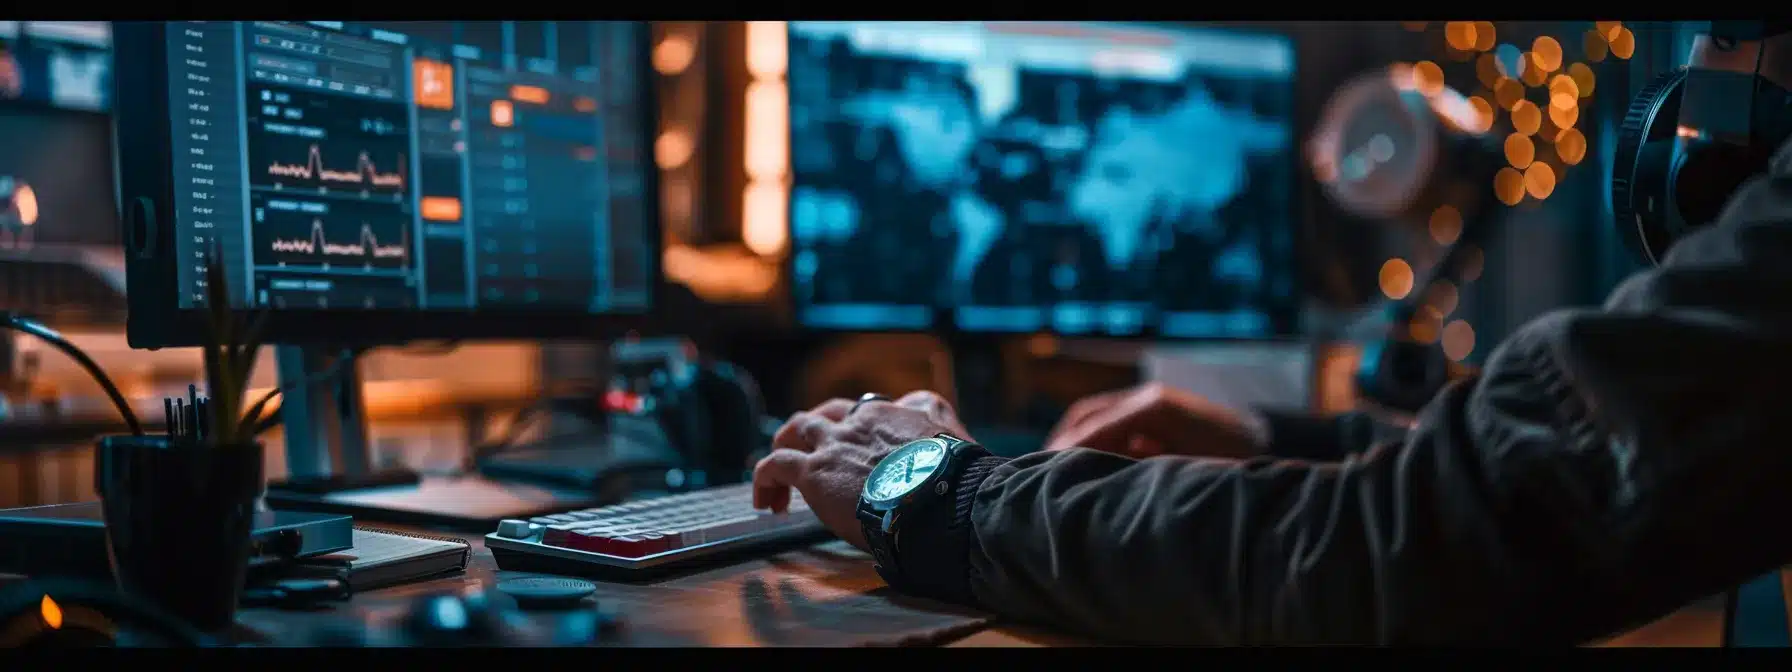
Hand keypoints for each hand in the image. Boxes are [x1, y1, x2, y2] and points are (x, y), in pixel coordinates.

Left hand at [752, 391, 970, 550]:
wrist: (941, 498)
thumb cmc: (955, 479)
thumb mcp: (955, 435)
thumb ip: (940, 424)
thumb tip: (937, 423)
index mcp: (894, 413)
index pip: (865, 413)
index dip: (856, 433)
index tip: (857, 457)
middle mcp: (859, 421)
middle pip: (825, 415)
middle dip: (813, 435)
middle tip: (810, 460)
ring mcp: (834, 443)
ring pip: (793, 432)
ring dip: (784, 453)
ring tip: (778, 484)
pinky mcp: (814, 471)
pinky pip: (774, 466)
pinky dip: (764, 480)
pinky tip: (766, 502)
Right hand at [1045, 383, 1263, 458]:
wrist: (1268, 442)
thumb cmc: (1232, 461)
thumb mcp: (1186, 471)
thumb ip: (1141, 470)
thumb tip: (1100, 478)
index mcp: (1153, 408)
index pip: (1094, 427)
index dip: (1067, 451)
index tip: (1044, 474)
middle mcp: (1147, 398)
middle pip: (1087, 414)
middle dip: (1061, 442)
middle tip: (1038, 472)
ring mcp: (1151, 401)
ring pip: (1095, 415)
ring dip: (1073, 440)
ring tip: (1054, 469)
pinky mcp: (1155, 411)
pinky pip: (1112, 420)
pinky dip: (1092, 439)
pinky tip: (1084, 463)